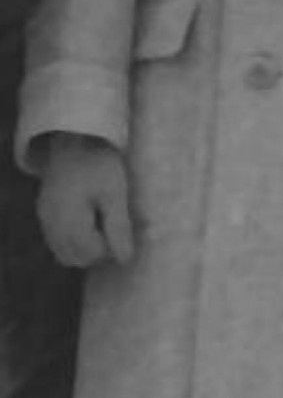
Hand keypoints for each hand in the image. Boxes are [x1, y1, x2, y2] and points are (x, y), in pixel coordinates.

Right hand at [37, 135, 134, 268]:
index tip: (122, 231)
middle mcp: (52, 223)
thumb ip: (118, 228)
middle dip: (96, 252)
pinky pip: (56, 239)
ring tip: (101, 224)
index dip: (110, 249)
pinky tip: (87, 220)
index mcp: (70, 219)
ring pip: (64, 251)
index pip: (90, 254)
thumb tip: (124, 260)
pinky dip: (72, 239)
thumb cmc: (99, 164)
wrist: (76, 137)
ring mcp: (45, 218)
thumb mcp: (115, 194)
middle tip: (113, 229)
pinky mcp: (44, 211)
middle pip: (75, 258)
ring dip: (84, 248)